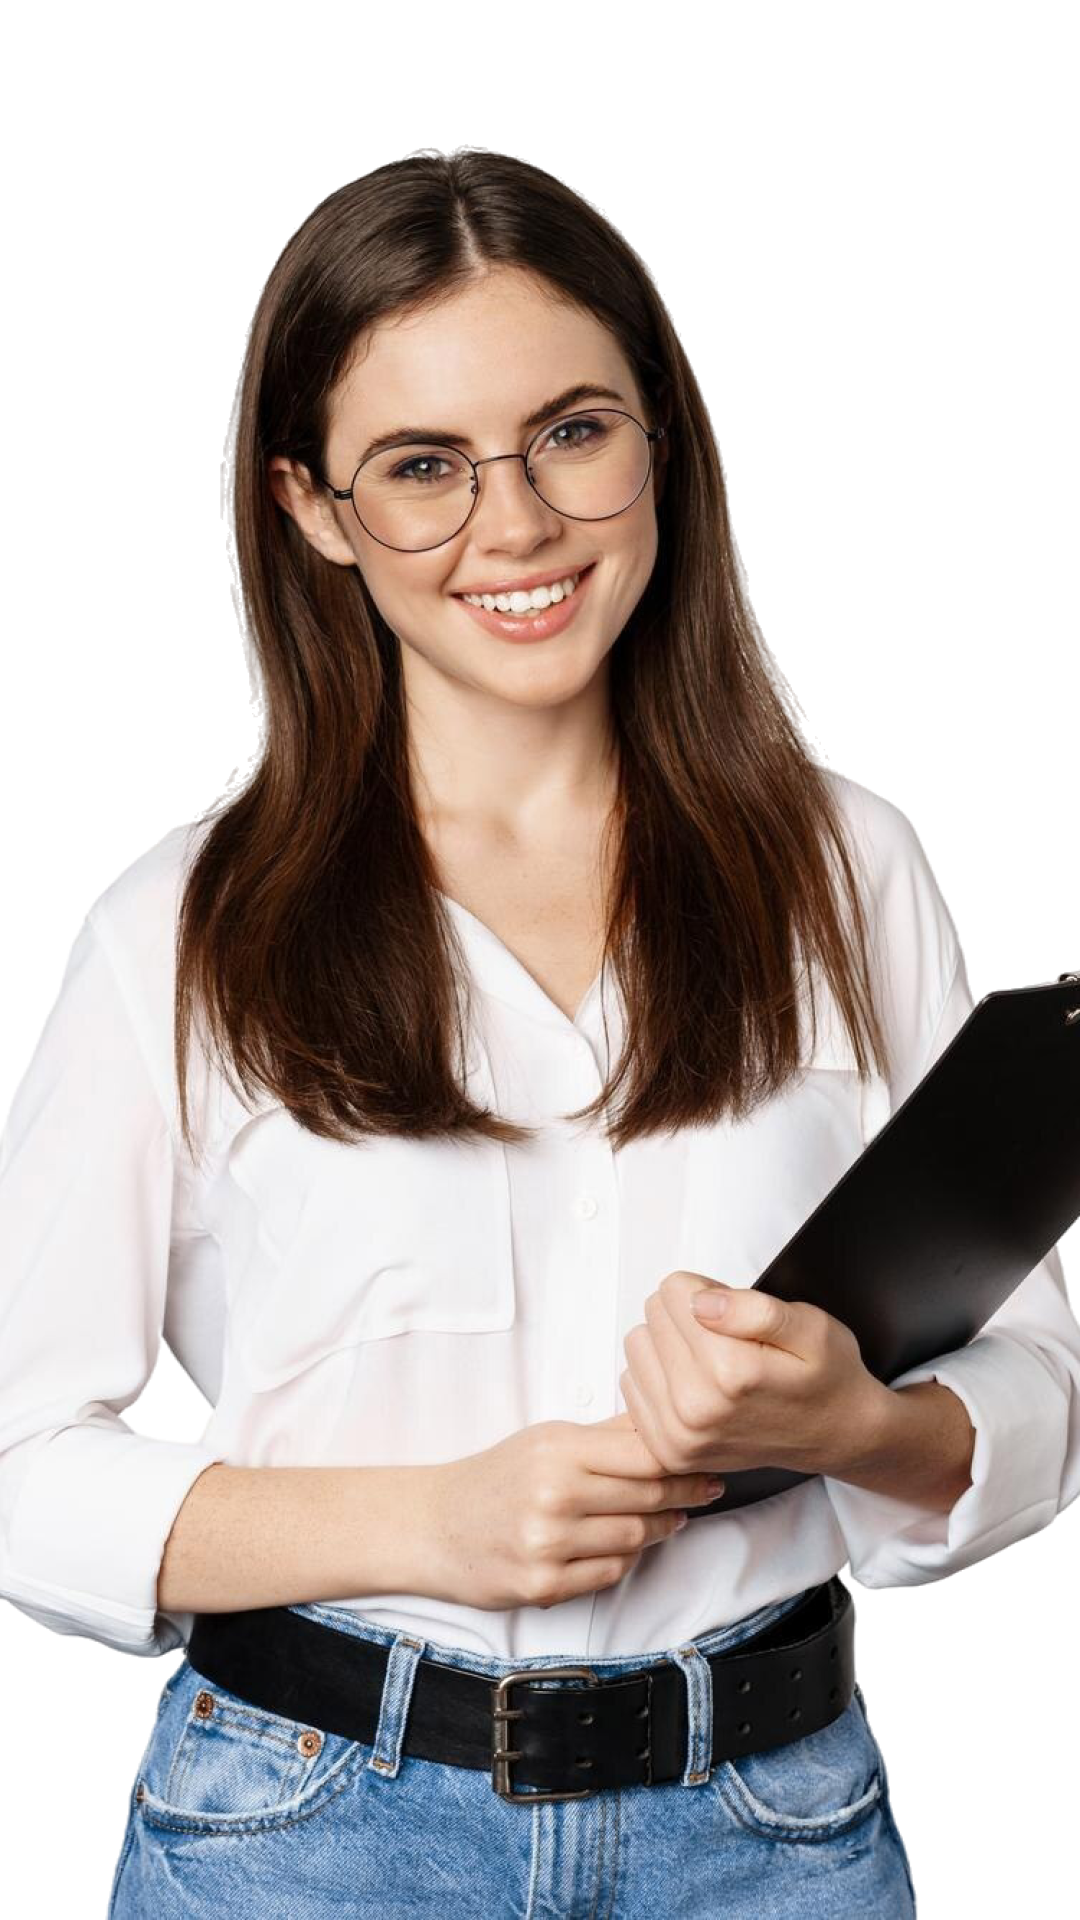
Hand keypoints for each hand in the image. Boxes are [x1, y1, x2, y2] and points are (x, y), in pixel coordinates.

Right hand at [423, 1415, 723, 1612]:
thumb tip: (664, 1421)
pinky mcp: (542, 1586)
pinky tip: (626, 1546)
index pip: (643, 1455)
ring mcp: (546, 1544)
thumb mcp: (546, 1441)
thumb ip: (606, 1435)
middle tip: (706, 1490)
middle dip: (682, 1496)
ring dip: (659, 1530)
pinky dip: (626, 1560)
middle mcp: (552, 1496)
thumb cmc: (494, 1478)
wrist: (434, 1527)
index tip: (705, 1464)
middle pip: (646, 1498)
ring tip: (670, 1518)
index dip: (683, 1463)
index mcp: (557, 1450)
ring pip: (635, 1539)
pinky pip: (610, 1573)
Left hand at [619, 1270, 887, 1478]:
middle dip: (687, 1314)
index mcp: (731, 1372)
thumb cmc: (825, 1376)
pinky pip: (631, 1385)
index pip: (673, 1291)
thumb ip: (754, 1309)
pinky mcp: (667, 1451)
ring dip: (669, 1344)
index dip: (706, 1290)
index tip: (733, 1310)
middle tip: (729, 1337)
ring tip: (713, 1360)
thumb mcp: (810, 1326)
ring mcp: (679, 1436)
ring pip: (637, 1346)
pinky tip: (695, 1384)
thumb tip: (699, 1301)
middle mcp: (697, 1409)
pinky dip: (659, 1376)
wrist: (837, 1435)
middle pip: (653, 1315)